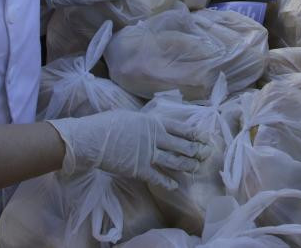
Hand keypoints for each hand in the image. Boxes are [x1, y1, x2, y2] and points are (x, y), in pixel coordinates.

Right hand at [47, 110, 208, 188]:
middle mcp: (155, 138)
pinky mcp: (139, 169)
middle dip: (196, 150)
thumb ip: (144, 122)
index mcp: (153, 123)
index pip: (180, 128)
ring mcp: (148, 154)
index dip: (194, 133)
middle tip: (207, 154)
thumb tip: (150, 124)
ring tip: (197, 168)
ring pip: (174, 161)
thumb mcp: (130, 116)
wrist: (93, 138)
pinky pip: (157, 177)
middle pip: (182, 145)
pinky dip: (167, 182)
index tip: (205, 136)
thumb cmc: (108, 124)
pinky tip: (175, 185)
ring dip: (187, 165)